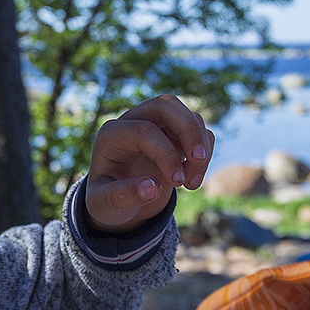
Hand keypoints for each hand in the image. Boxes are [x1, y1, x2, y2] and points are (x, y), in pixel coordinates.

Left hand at [85, 94, 213, 231]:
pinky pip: (199, 131)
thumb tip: (153, 188)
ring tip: (192, 184)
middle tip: (199, 159)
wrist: (116, 203)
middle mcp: (133, 122)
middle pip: (166, 105)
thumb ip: (122, 197)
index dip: (165, 153)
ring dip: (200, 147)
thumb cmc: (106, 202)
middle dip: (189, 130)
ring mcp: (156, 126)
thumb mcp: (104, 205)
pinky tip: (192, 180)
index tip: (177, 182)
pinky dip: (205, 153)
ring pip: (188, 116)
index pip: (144, 130)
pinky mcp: (174, 136)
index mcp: (111, 135)